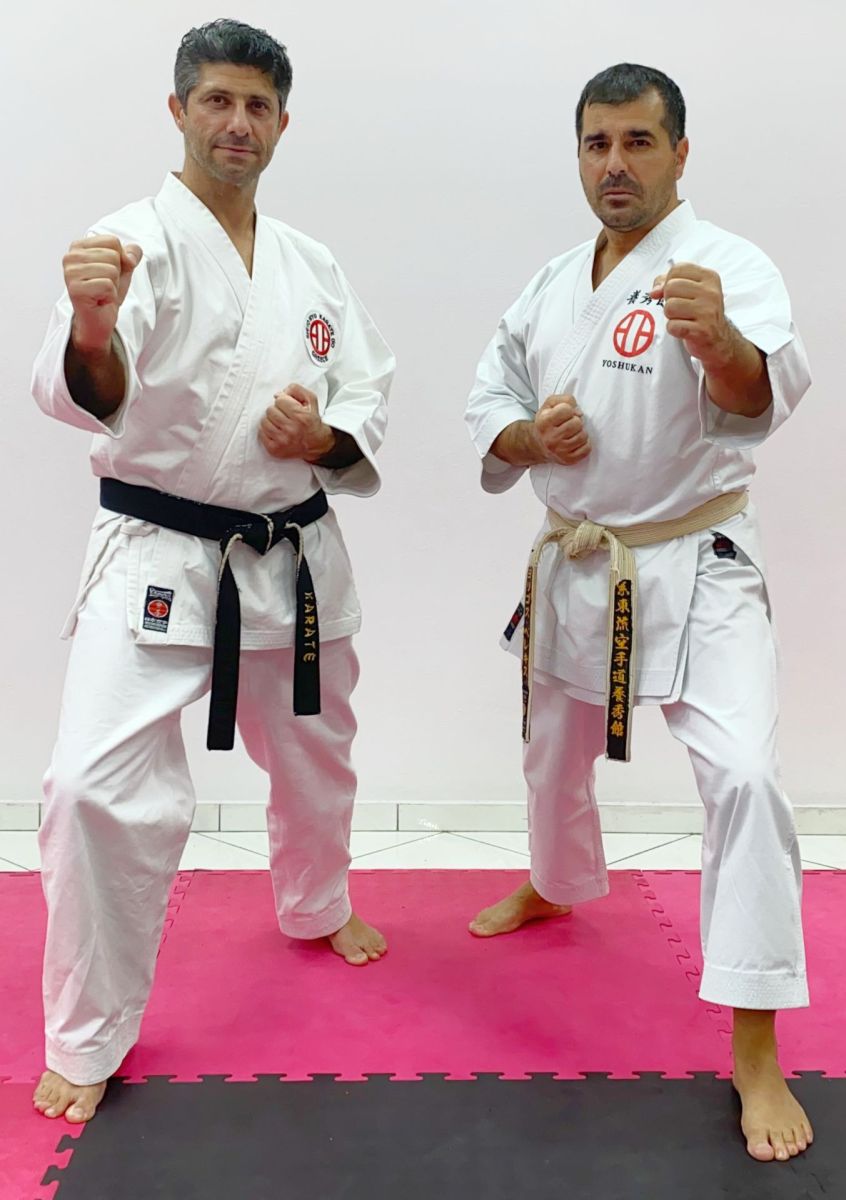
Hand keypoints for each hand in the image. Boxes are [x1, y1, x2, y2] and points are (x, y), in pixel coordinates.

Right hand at [64, 236, 142, 354]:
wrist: (99, 319)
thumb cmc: (107, 293)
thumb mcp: (124, 269)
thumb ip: (131, 255)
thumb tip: (132, 252)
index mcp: (79, 247)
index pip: (112, 241)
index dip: (120, 259)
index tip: (109, 273)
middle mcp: (71, 257)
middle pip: (113, 255)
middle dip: (116, 274)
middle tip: (105, 285)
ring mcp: (70, 272)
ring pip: (111, 270)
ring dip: (113, 285)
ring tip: (101, 292)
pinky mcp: (75, 288)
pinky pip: (107, 285)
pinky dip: (109, 295)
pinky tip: (99, 300)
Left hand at [259, 383, 333, 461]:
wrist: (316, 443)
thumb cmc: (311, 420)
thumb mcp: (311, 400)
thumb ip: (296, 389)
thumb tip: (277, 394)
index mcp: (301, 417)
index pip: (279, 400)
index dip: (283, 401)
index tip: (289, 407)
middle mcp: (292, 430)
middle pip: (270, 410)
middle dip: (277, 411)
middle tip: (285, 416)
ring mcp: (282, 441)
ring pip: (264, 421)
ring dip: (271, 420)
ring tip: (280, 423)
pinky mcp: (274, 449)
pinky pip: (261, 433)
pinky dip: (267, 431)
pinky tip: (276, 431)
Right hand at [535, 394, 590, 464]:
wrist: (538, 445)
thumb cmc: (547, 422)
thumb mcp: (550, 405)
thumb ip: (565, 399)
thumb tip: (579, 412)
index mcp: (544, 422)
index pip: (566, 409)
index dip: (569, 409)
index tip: (564, 413)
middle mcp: (551, 438)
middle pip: (577, 423)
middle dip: (576, 421)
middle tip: (568, 424)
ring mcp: (559, 451)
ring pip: (583, 436)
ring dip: (580, 432)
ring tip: (571, 433)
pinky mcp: (568, 460)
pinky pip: (586, 449)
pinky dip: (584, 444)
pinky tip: (575, 442)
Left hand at [650, 262, 732, 367]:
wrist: (719, 338)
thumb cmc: (701, 311)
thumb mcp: (690, 290)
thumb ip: (668, 283)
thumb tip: (654, 291)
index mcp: (709, 277)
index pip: (677, 269)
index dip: (668, 281)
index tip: (675, 292)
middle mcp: (711, 292)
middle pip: (670, 287)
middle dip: (669, 300)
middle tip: (681, 308)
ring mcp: (707, 311)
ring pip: (669, 307)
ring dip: (671, 316)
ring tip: (683, 318)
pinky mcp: (702, 330)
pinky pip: (672, 326)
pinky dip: (673, 330)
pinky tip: (684, 329)